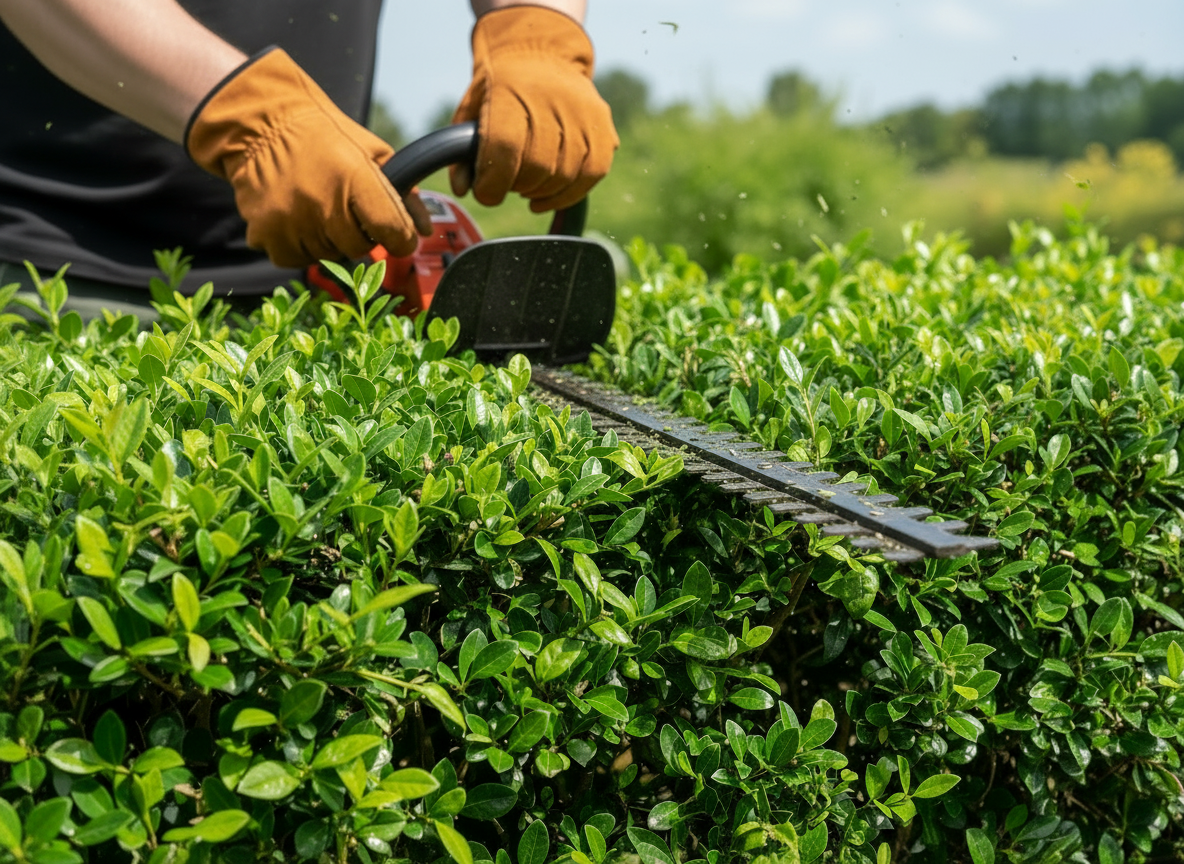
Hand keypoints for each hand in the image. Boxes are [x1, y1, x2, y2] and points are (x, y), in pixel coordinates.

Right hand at [187, 48, 427, 267]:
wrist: (260, 125)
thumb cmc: (322, 137)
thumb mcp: (371, 152)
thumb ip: (403, 193)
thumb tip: (423, 231)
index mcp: (355, 177)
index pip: (392, 231)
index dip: (400, 237)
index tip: (396, 233)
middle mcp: (323, 204)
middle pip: (359, 248)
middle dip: (359, 234)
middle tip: (344, 208)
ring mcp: (292, 222)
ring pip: (328, 256)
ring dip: (328, 239)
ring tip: (316, 206)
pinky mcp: (266, 235)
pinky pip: (295, 259)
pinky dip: (298, 245)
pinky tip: (294, 217)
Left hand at [450, 6, 617, 212]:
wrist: (540, 54)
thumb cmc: (499, 91)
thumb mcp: (470, 110)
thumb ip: (460, 150)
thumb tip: (462, 189)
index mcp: (510, 90)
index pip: (505, 146)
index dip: (493, 182)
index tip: (487, 192)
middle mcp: (551, 97)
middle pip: (538, 165)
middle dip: (517, 186)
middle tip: (507, 184)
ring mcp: (582, 110)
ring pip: (566, 174)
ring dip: (542, 192)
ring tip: (527, 188)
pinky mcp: (603, 125)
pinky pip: (594, 173)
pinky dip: (570, 194)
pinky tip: (549, 196)